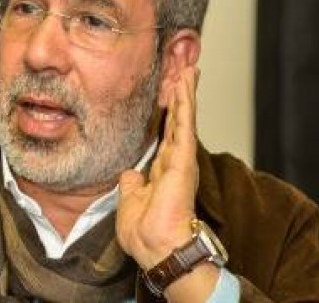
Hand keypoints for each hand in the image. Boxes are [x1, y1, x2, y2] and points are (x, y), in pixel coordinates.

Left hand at [116, 65, 199, 268]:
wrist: (156, 248)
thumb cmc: (145, 233)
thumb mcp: (130, 201)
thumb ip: (133, 184)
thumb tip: (131, 173)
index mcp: (163, 172)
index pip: (167, 135)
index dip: (168, 114)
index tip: (170, 93)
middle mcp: (175, 163)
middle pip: (179, 121)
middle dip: (181, 96)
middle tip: (185, 71)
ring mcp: (182, 160)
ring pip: (184, 118)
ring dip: (185, 93)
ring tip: (188, 69)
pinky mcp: (184, 160)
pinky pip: (184, 125)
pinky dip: (185, 103)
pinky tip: (185, 84)